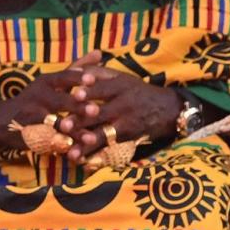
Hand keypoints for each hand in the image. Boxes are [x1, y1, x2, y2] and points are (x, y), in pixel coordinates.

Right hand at [0, 53, 104, 146]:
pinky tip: (79, 152)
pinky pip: (52, 142)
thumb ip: (76, 68)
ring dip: (74, 132)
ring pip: (57, 125)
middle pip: (60, 101)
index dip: (76, 79)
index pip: (62, 77)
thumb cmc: (34, 98)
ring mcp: (34, 118)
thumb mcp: (51, 80)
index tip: (92, 80)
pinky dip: (65, 147)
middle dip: (77, 107)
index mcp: (45, 81)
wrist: (2, 121)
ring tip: (91, 137)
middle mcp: (39, 97)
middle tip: (95, 110)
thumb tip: (99, 53)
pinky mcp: (33, 135)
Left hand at [54, 66, 181, 157]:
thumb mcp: (121, 77)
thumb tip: (75, 69)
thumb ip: (98, 72)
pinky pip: (107, 146)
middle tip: (64, 126)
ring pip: (103, 133)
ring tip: (71, 152)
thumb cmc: (136, 90)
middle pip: (100, 113)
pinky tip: (81, 160)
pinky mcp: (125, 138)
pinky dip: (94, 154)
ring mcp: (124, 123)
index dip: (90, 92)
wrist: (166, 109)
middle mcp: (122, 105)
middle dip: (82, 120)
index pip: (103, 89)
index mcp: (119, 86)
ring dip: (86, 142)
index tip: (75, 94)